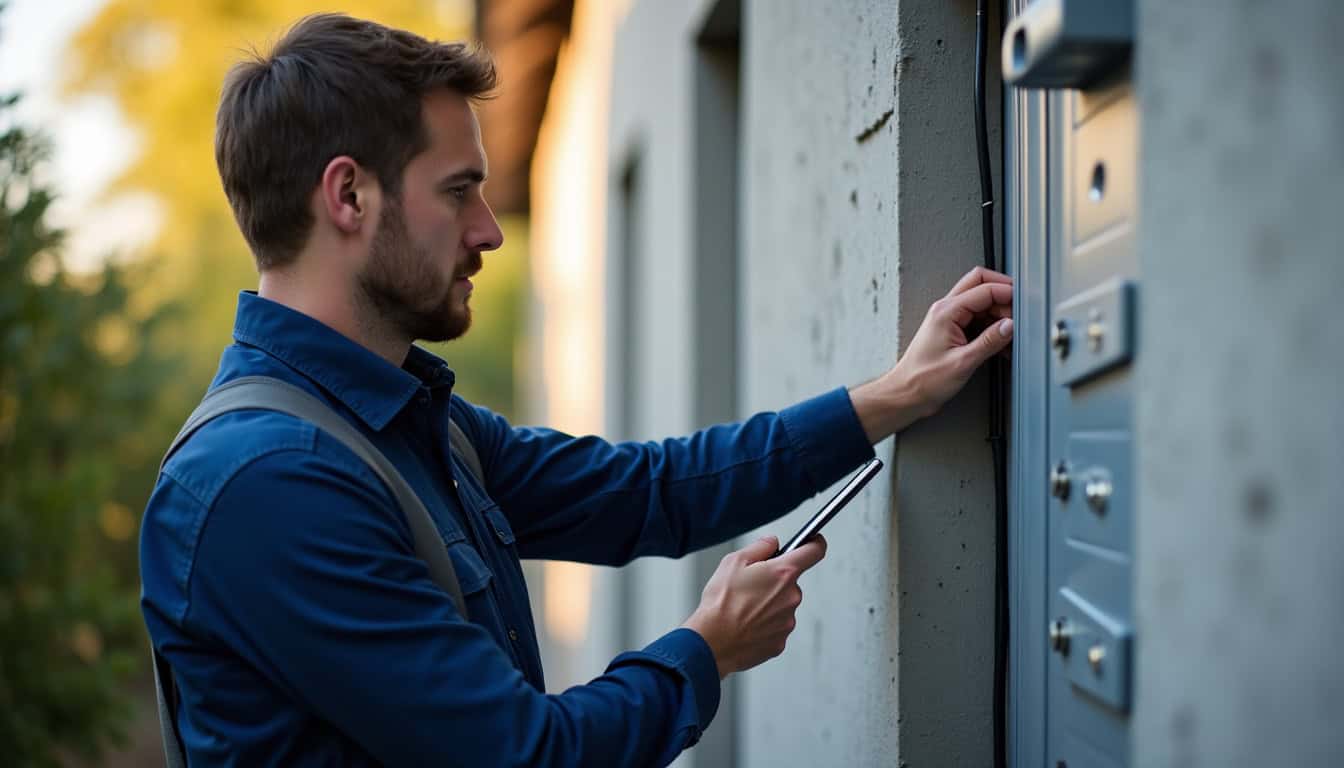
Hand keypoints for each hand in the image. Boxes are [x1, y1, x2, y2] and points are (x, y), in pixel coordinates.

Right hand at [681, 535, 826, 678]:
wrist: (712, 642)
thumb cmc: (720, 603)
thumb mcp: (733, 562)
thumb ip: (759, 547)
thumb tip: (771, 543)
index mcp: (783, 573)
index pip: (814, 551)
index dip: (814, 543)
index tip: (812, 542)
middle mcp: (792, 597)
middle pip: (791, 582)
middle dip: (775, 581)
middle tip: (751, 586)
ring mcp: (788, 621)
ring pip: (783, 605)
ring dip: (769, 604)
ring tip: (743, 609)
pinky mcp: (781, 641)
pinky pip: (776, 626)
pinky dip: (764, 624)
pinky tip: (746, 625)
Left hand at [851, 266, 1013, 441]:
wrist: (907, 394)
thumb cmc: (924, 380)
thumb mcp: (963, 362)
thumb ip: (990, 341)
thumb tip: (1010, 326)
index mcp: (946, 311)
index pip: (984, 288)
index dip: (1007, 294)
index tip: (1024, 305)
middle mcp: (946, 310)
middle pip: (980, 285)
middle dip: (1003, 296)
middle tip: (1019, 317)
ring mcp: (949, 319)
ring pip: (981, 303)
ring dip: (999, 315)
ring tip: (1012, 336)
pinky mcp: (953, 331)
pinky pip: (978, 320)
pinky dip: (992, 328)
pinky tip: (1002, 345)